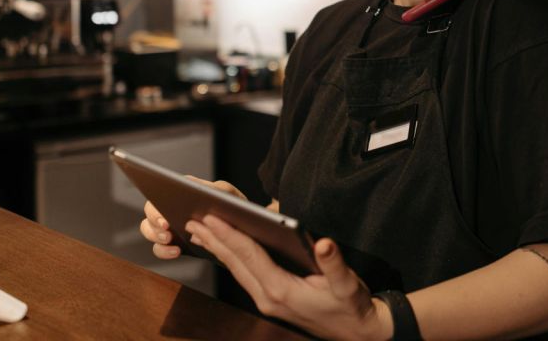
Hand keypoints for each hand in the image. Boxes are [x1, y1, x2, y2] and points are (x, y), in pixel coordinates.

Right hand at [138, 177, 247, 259]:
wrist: (240, 228)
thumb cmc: (233, 206)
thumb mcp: (228, 194)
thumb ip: (216, 189)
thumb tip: (199, 189)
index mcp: (181, 191)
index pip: (160, 191)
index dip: (157, 203)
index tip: (165, 216)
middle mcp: (171, 207)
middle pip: (149, 211)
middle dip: (154, 221)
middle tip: (166, 229)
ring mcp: (170, 226)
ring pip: (149, 229)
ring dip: (155, 235)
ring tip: (169, 239)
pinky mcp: (173, 243)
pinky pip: (158, 248)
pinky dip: (163, 251)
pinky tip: (175, 251)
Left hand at [186, 215, 392, 340]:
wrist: (355, 334)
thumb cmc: (351, 306)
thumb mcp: (348, 284)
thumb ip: (334, 263)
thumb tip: (324, 244)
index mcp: (282, 290)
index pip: (249, 256)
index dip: (229, 235)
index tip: (211, 218)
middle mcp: (268, 298)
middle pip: (234, 263)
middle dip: (213, 240)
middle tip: (192, 220)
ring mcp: (266, 302)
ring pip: (235, 271)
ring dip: (217, 250)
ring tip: (199, 232)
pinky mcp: (269, 302)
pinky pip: (243, 276)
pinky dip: (230, 260)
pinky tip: (224, 250)